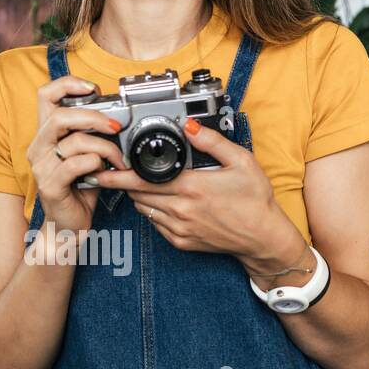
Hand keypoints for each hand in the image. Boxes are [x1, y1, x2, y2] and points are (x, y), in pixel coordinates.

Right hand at [26, 74, 128, 233]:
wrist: (68, 226)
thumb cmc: (79, 189)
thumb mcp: (86, 154)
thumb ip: (93, 134)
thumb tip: (117, 117)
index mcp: (46, 134)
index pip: (45, 95)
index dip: (67, 84)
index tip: (92, 88)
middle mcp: (39, 147)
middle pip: (59, 116)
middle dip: (94, 116)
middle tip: (115, 126)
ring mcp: (42, 167)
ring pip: (74, 142)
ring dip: (104, 147)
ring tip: (118, 158)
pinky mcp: (50, 186)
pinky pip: (75, 165)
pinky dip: (96, 164)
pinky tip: (104, 172)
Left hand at [95, 115, 304, 267]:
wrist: (262, 238)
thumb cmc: (254, 200)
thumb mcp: (240, 161)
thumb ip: (212, 141)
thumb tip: (190, 126)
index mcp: (191, 187)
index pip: (141, 180)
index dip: (118, 173)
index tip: (105, 166)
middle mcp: (181, 210)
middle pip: (136, 194)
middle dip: (122, 182)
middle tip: (113, 170)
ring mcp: (179, 228)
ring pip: (143, 209)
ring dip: (137, 195)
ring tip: (139, 182)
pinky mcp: (180, 242)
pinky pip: (155, 224)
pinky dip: (152, 211)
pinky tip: (161, 200)